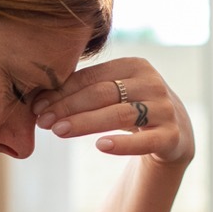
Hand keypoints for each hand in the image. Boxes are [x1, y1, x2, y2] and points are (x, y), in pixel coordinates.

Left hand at [32, 57, 194, 167]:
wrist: (175, 134)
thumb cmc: (133, 109)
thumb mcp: (115, 93)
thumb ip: (86, 89)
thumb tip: (38, 97)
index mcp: (135, 66)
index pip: (92, 77)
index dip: (62, 91)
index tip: (36, 105)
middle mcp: (152, 83)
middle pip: (102, 94)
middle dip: (68, 107)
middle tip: (42, 120)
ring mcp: (165, 109)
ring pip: (119, 114)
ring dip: (85, 122)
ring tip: (58, 131)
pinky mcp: (172, 136)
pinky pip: (144, 141)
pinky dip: (122, 143)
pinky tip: (100, 146)